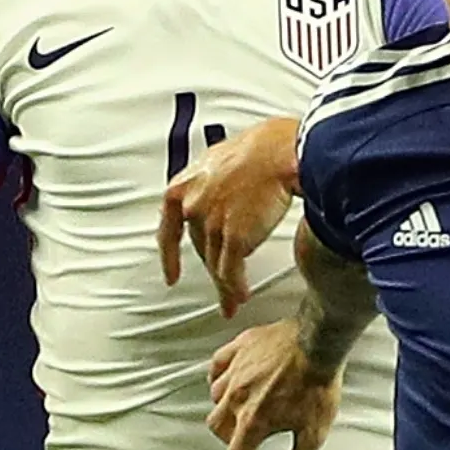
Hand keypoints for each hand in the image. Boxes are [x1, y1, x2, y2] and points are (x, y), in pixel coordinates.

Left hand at [157, 118, 297, 316]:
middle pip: (200, 249)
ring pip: (215, 264)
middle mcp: (192, 206)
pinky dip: (236, 288)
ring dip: (226, 287)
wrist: (281, 152)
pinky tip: (241, 295)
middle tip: (221, 288)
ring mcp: (212, 223)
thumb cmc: (260, 149)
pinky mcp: (234, 237)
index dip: (170, 257)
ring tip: (234, 301)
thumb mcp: (218, 162)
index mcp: (184, 186)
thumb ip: (208, 187)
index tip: (171, 274)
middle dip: (212, 269)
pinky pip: (231, 272)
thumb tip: (215, 202)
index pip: (168, 230)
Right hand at [207, 319, 340, 449]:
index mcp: (253, 421)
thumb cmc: (317, 383)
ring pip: (215, 395)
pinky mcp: (240, 347)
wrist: (320, 341)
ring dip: (223, 406)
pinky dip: (218, 375)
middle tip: (240, 441)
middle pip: (218, 426)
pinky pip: (217, 363)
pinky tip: (225, 377)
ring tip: (236, 408)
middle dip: (227, 438)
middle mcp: (238, 397)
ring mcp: (236, 370)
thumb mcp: (313, 432)